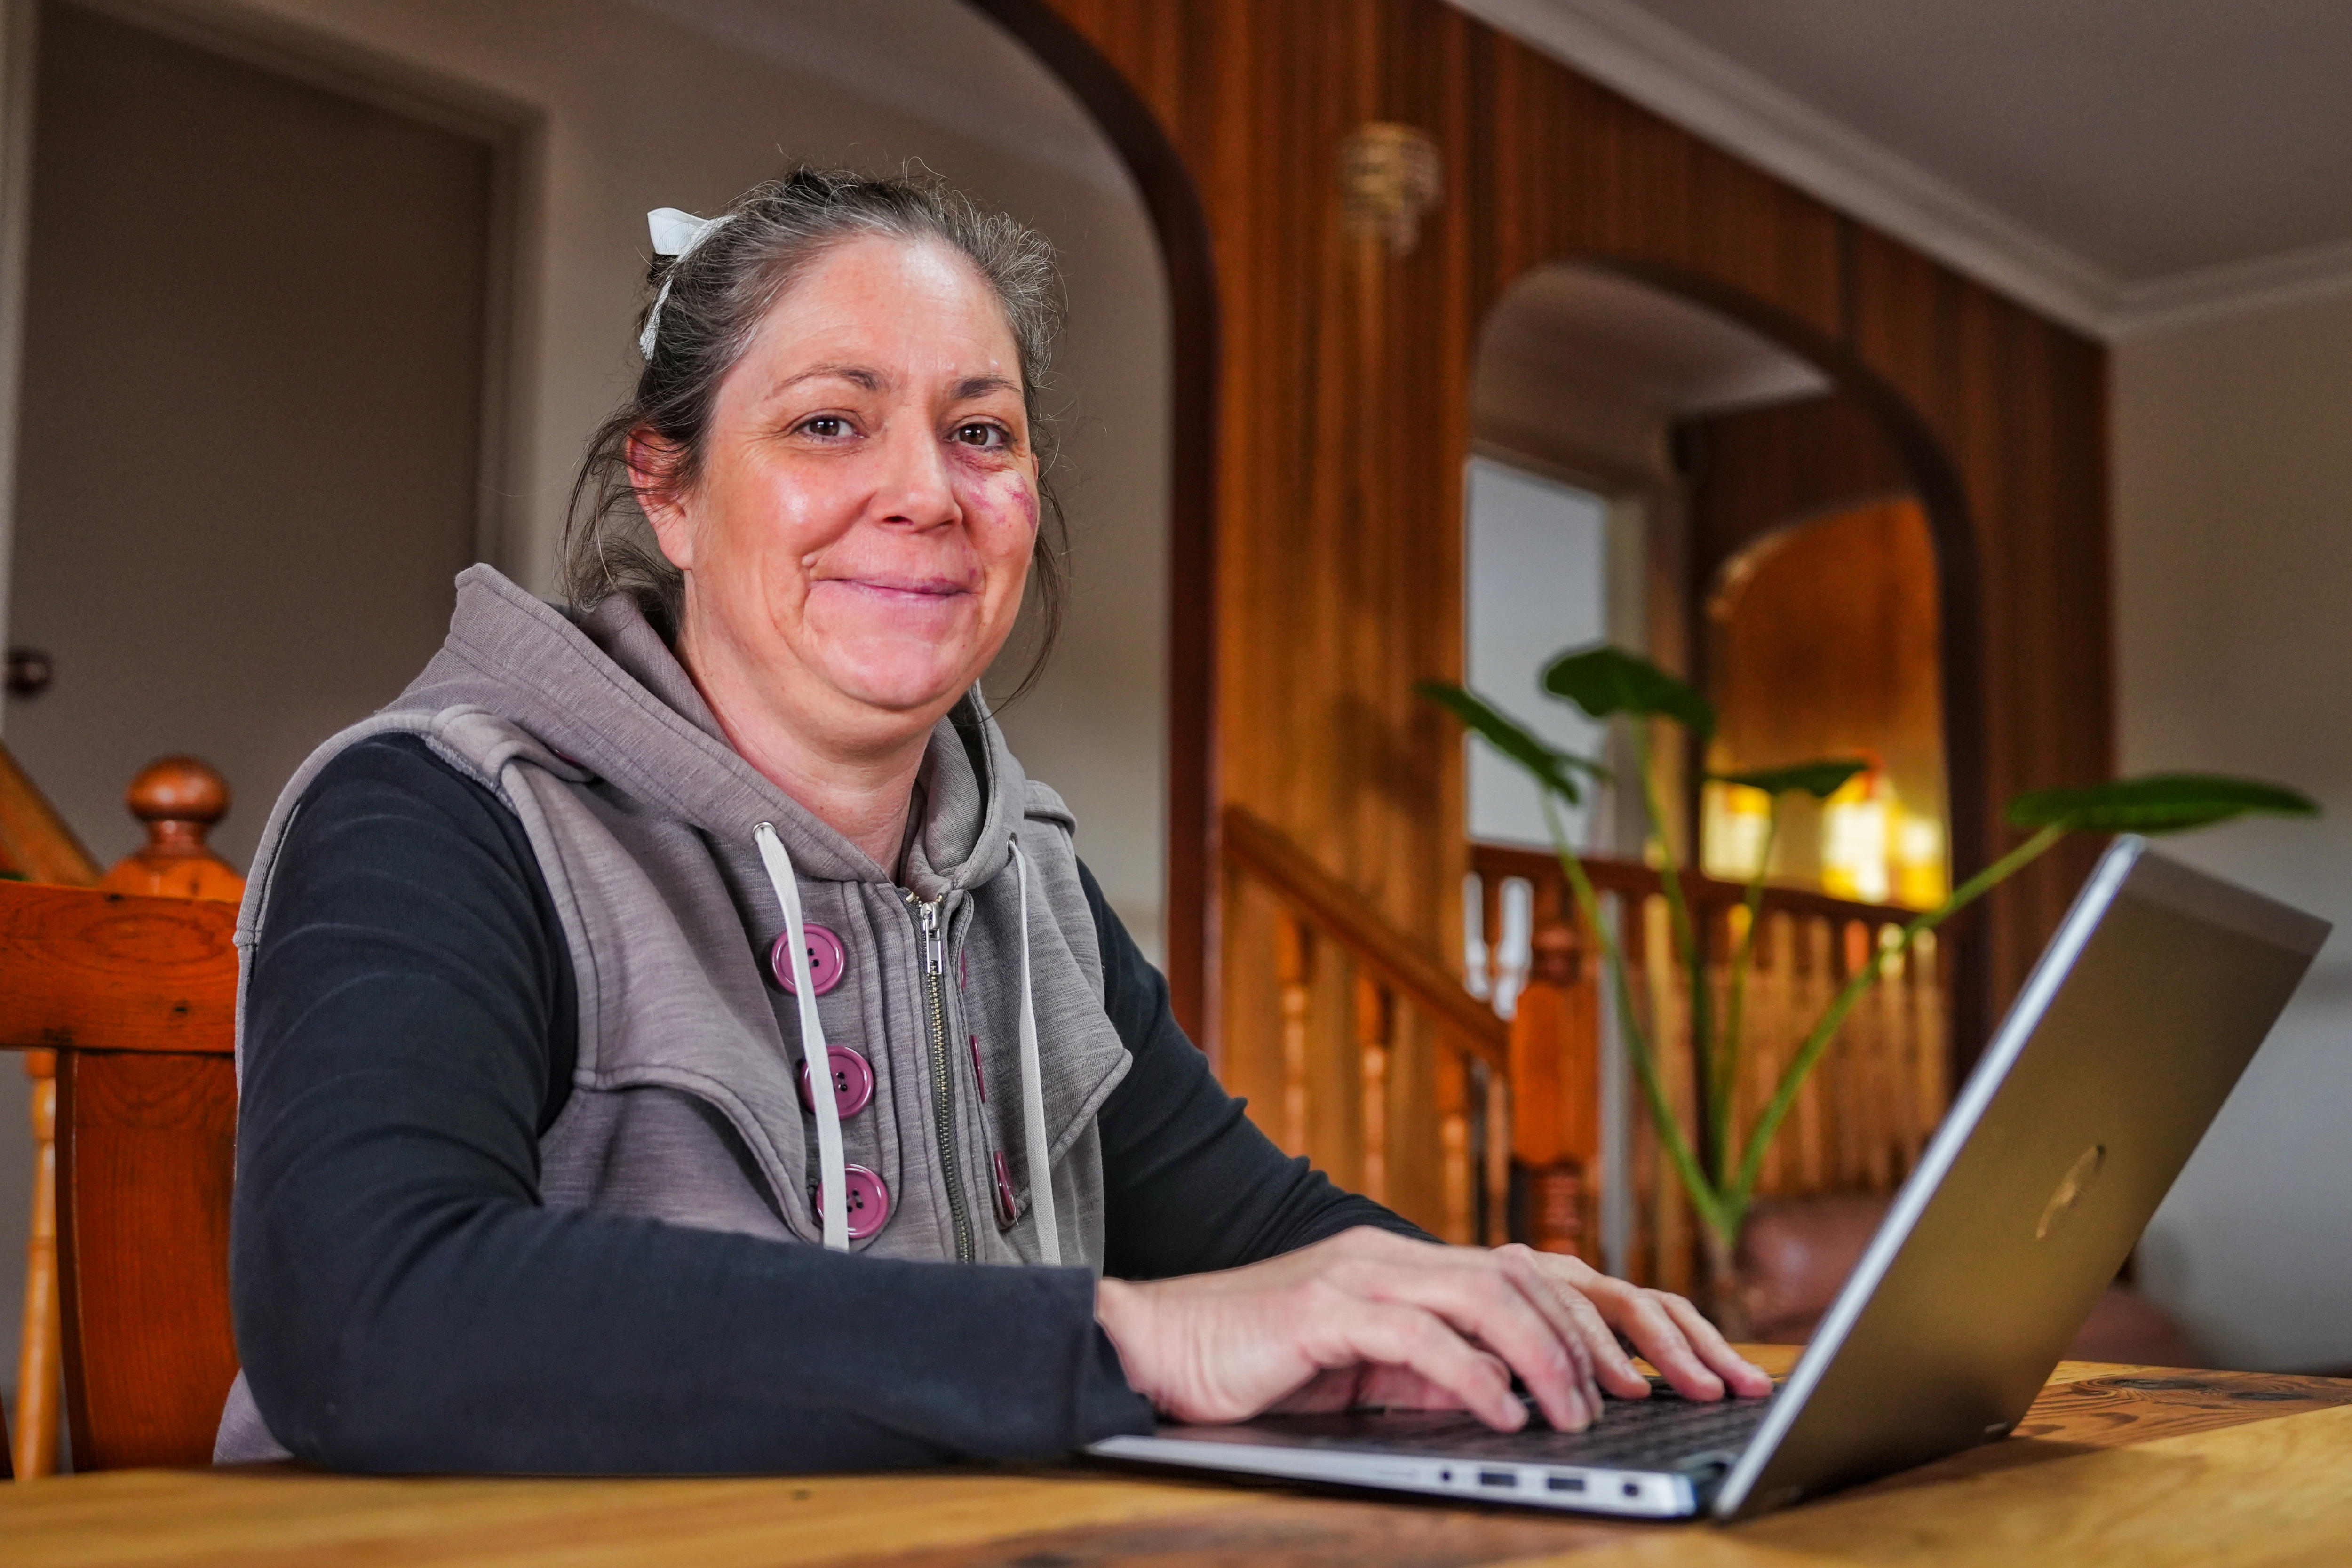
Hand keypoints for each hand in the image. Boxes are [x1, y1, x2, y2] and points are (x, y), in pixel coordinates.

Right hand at [1093, 1227, 1768, 1433]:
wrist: (1161, 1346)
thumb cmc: (1267, 1364)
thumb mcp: (1377, 1371)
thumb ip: (1443, 1369)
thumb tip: (1525, 1398)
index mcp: (1420, 1267)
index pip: (1542, 1274)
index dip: (1618, 1318)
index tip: (1680, 1370)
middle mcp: (1402, 1256)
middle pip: (1534, 1274)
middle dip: (1608, 1332)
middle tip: (1659, 1391)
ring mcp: (1365, 1275)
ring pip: (1489, 1293)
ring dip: (1549, 1356)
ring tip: (1585, 1411)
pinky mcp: (1327, 1309)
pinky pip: (1420, 1335)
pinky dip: (1473, 1375)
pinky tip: (1506, 1415)